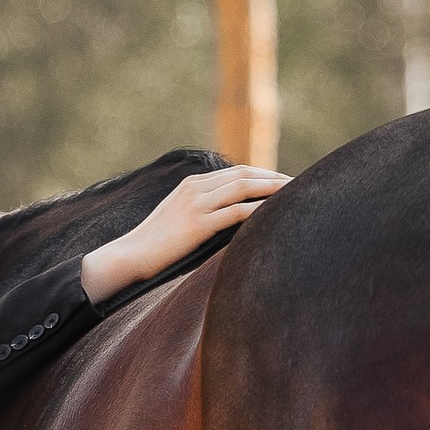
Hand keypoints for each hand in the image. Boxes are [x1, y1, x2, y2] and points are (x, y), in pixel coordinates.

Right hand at [79, 162, 289, 305]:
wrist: (128, 256)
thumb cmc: (154, 247)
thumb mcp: (178, 222)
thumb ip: (202, 215)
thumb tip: (230, 224)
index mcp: (191, 184)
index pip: (236, 172)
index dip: (264, 175)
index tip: (285, 182)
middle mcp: (195, 188)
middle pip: (244, 173)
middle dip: (274, 177)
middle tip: (301, 184)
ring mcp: (195, 204)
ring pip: (242, 186)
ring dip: (272, 188)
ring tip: (296, 194)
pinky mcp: (197, 224)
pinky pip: (236, 211)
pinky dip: (259, 209)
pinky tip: (276, 213)